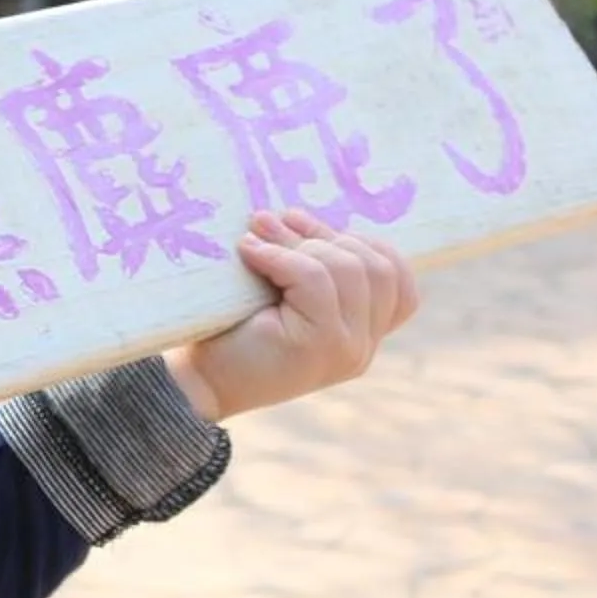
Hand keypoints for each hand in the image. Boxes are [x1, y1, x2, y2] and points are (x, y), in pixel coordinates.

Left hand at [164, 208, 420, 422]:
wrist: (198, 382)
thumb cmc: (230, 331)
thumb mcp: (279, 295)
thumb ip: (307, 267)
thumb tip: (295, 215)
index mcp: (361, 333)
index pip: (398, 280)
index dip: (362, 242)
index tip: (305, 229)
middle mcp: (363, 346)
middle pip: (376, 266)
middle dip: (322, 234)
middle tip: (269, 222)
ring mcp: (349, 348)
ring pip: (347, 268)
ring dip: (297, 242)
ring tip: (254, 234)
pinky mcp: (322, 345)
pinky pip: (315, 279)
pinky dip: (279, 256)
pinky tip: (248, 251)